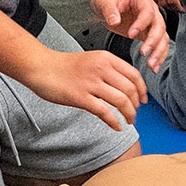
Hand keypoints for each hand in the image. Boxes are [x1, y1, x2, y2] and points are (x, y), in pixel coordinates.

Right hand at [20, 46, 145, 131]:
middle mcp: (101, 68)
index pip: (134, 74)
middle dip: (136, 105)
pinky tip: (116, 127)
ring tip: (128, 121)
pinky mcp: (80, 97)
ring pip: (121, 101)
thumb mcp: (91, 60)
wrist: (41, 67)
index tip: (144, 100)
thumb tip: (125, 88)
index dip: (142, 90)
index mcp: (105, 58)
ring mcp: (91, 83)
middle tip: (135, 113)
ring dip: (129, 114)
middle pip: (130, 89)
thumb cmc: (64, 66)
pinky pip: (104, 112)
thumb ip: (108, 70)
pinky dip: (114, 122)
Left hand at [92, 0, 168, 69]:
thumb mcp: (105, 1)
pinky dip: (159, 57)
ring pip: (163, 38)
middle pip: (159, 26)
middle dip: (153, 41)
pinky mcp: (151, 34)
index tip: (131, 34)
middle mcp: (152, 10)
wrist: (110, 4)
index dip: (141, 24)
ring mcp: (153, 23)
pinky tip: (154, 68)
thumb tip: (114, 20)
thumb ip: (109, 9)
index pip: (147, 12)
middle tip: (144, 53)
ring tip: (152, 66)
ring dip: (159, 52)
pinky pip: (160, 45)